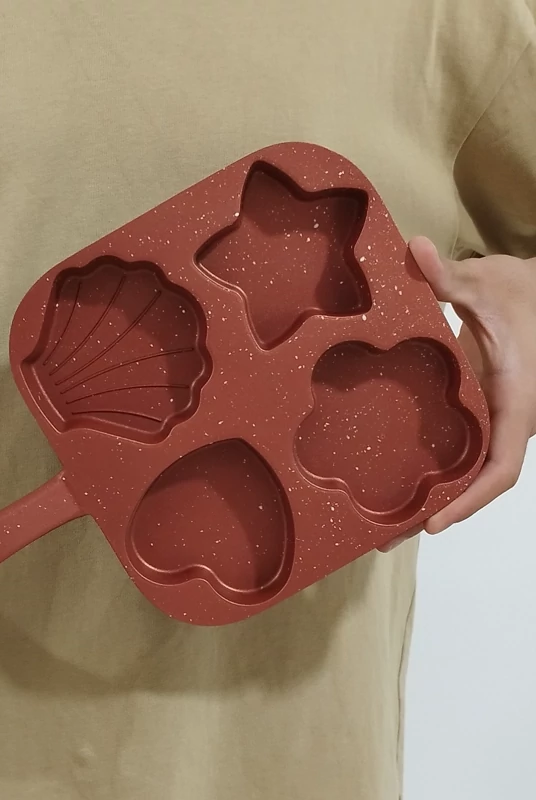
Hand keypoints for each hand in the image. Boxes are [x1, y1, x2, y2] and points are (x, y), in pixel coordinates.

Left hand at [382, 238, 535, 549]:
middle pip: (473, 483)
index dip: (470, 500)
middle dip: (434, 512)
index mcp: (515, 401)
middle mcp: (504, 421)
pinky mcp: (474, 413)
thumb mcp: (487, 283)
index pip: (500, 468)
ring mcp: (489, 420)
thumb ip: (450, 275)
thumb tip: (416, 250)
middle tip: (381, 538)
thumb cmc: (522, 292)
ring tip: (375, 521)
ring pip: (463, 473)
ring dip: (426, 497)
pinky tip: (388, 476)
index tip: (434, 525)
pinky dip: (428, 470)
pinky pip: (455, 452)